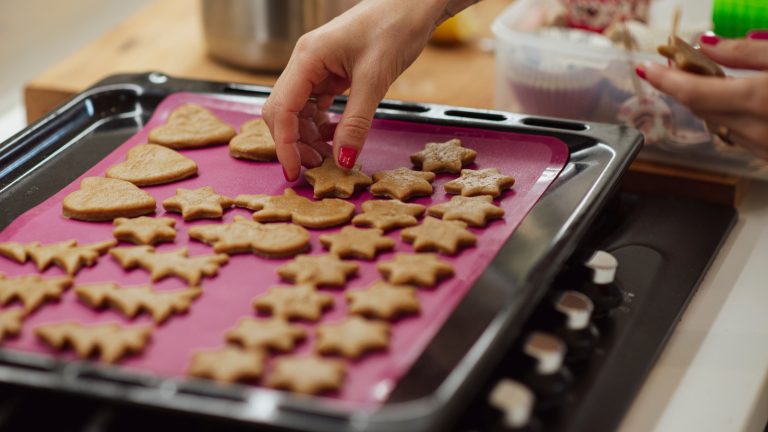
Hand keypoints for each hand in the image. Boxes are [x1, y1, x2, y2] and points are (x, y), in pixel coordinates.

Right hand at [262, 0, 452, 180]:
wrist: (413, 4)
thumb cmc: (394, 28)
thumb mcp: (375, 80)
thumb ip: (357, 123)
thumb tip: (343, 161)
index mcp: (307, 58)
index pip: (281, 110)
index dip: (285, 146)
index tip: (296, 173)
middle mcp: (305, 62)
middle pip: (282, 112)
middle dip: (294, 143)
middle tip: (318, 168)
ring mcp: (316, 66)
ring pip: (298, 110)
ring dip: (308, 136)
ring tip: (329, 156)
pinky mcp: (330, 71)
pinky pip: (315, 104)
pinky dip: (321, 124)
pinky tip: (336, 137)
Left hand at [639, 34, 767, 158]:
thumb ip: (745, 53)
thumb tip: (706, 46)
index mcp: (756, 100)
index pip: (693, 92)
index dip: (665, 80)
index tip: (646, 69)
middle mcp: (754, 129)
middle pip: (699, 108)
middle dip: (683, 87)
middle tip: (675, 66)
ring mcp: (760, 147)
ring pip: (714, 123)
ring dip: (706, 103)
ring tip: (711, 81)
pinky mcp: (764, 156)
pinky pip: (733, 135)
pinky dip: (726, 117)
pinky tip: (737, 104)